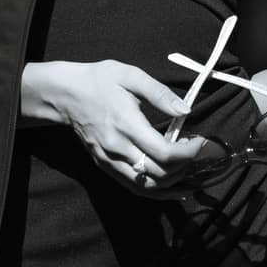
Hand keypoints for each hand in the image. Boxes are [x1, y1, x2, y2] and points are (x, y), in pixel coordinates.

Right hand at [48, 59, 211, 194]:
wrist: (65, 95)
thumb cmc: (99, 81)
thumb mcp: (130, 75)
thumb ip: (159, 93)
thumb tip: (186, 110)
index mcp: (126, 124)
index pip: (164, 153)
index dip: (189, 153)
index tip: (201, 143)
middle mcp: (118, 148)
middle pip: (160, 173)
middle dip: (186, 167)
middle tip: (197, 152)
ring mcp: (110, 161)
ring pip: (148, 187)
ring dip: (174, 183)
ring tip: (190, 170)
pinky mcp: (106, 166)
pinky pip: (135, 188)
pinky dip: (158, 191)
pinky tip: (174, 185)